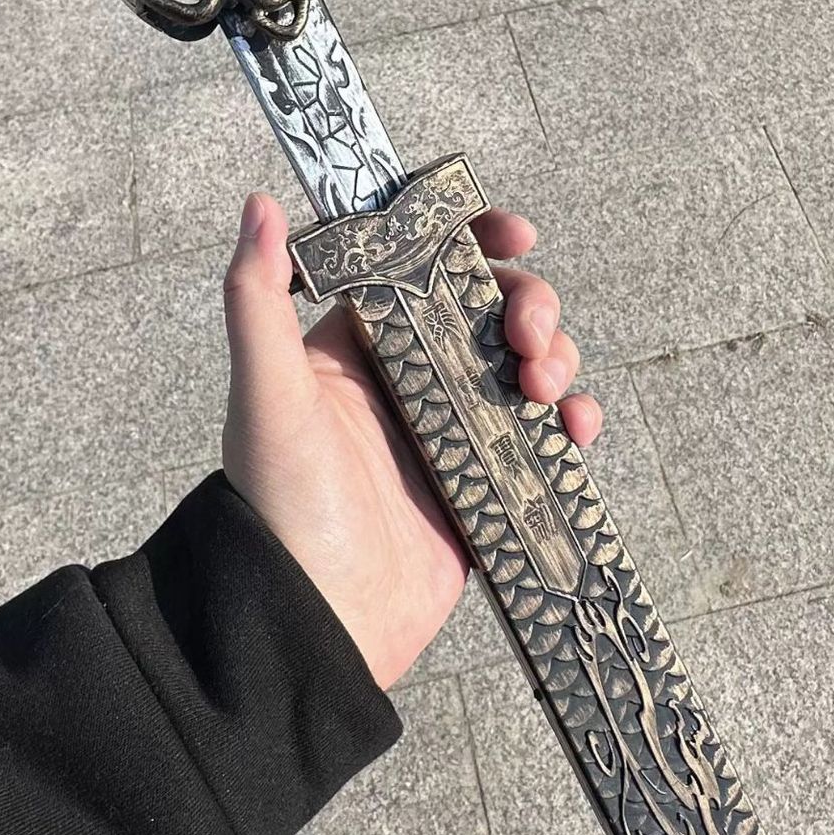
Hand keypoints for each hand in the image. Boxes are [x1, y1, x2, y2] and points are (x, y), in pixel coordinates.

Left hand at [222, 192, 600, 690]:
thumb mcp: (267, 398)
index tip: (513, 232)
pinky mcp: (488, 482)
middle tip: (530, 332)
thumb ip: (258, 301)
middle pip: (488, 307)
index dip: (471, 235)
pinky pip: (546, 435)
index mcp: (359, 342)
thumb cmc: (279, 512)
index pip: (421, 261)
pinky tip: (575, 428)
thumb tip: (259, 205)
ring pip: (526, 363)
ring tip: (548, 385)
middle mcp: (407, 377)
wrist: (317, 629)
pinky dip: (574, 421)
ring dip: (556, 355)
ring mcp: (453, 429)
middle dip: (527, 301)